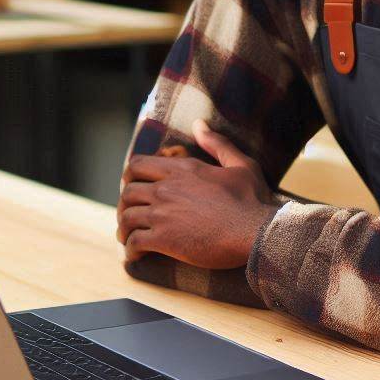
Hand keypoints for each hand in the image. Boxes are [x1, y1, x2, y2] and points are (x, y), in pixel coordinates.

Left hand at [117, 120, 277, 268]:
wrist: (255, 232)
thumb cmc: (252, 199)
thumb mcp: (240, 164)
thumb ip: (217, 143)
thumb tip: (199, 124)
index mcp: (183, 169)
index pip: (138, 164)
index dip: (131, 176)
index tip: (134, 186)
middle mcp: (167, 188)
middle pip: (127, 192)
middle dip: (125, 204)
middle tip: (131, 215)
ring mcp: (163, 213)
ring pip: (126, 218)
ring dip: (124, 229)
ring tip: (128, 238)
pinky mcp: (164, 239)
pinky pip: (134, 243)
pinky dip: (131, 250)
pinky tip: (137, 256)